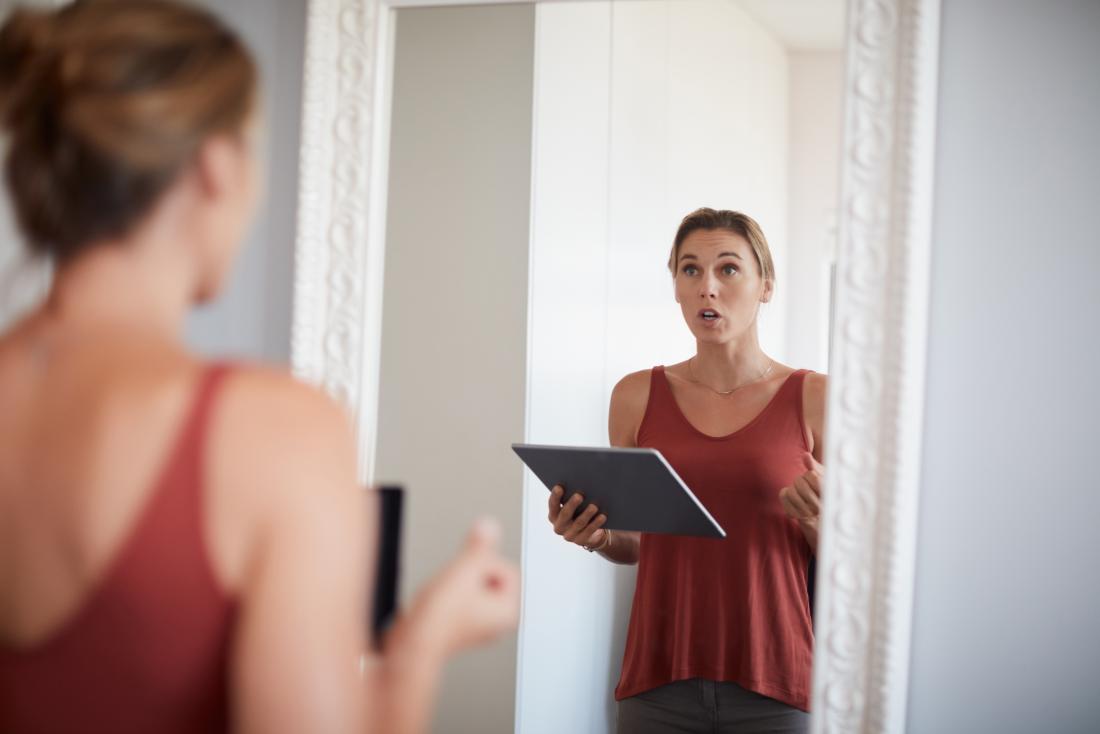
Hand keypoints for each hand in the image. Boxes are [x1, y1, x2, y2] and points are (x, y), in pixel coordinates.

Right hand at [395, 518, 518, 657]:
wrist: (411, 643)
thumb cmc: (438, 616)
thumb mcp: (464, 569)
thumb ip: (480, 546)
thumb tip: (489, 526)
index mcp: (509, 612)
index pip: (506, 569)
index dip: (482, 565)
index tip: (466, 577)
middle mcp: (497, 623)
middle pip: (490, 576)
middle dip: (470, 574)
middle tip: (455, 587)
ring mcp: (478, 626)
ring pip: (473, 586)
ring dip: (458, 583)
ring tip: (445, 596)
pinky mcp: (460, 627)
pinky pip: (460, 599)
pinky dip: (448, 595)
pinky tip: (438, 603)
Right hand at [548, 485, 607, 549]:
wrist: (589, 533)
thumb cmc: (579, 513)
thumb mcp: (573, 507)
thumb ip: (571, 498)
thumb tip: (579, 484)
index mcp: (554, 515)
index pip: (553, 505)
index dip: (555, 496)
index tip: (559, 487)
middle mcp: (559, 526)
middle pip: (565, 514)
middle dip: (572, 504)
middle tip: (579, 495)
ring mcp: (569, 535)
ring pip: (578, 523)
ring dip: (586, 514)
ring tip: (594, 506)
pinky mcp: (580, 541)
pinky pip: (589, 531)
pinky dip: (596, 523)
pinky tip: (602, 516)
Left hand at [779, 452, 823, 524]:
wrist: (820, 515)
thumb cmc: (823, 490)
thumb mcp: (823, 477)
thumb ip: (814, 466)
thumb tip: (806, 455)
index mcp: (830, 495)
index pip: (813, 476)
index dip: (810, 474)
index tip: (813, 478)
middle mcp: (820, 507)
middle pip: (800, 483)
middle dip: (800, 480)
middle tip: (805, 484)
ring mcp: (808, 514)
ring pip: (791, 491)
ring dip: (792, 487)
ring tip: (799, 491)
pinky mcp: (795, 516)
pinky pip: (783, 497)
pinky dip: (784, 493)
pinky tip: (792, 497)